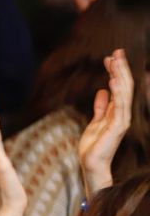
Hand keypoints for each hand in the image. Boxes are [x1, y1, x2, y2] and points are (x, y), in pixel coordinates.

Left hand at [79, 49, 132, 197]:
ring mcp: (121, 120)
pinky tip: (112, 81)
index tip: (111, 56)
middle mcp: (122, 114)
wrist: (91, 164)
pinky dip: (117, 94)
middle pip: (124, 86)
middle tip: (117, 51)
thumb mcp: (95, 122)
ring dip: (120, 76)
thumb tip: (102, 91)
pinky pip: (119, 107)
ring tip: (115, 61)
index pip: (119, 87)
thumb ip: (100, 107)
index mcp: (117, 111)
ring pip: (124, 93)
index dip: (116, 71)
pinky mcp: (117, 127)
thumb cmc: (93, 145)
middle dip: (120, 68)